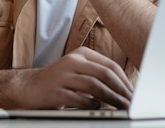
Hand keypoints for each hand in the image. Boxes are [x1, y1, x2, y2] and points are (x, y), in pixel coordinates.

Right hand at [17, 47, 132, 109]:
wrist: (29, 87)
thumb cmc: (60, 82)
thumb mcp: (79, 71)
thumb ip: (99, 76)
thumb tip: (126, 90)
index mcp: (81, 54)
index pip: (110, 65)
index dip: (125, 81)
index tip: (134, 94)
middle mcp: (72, 61)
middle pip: (105, 74)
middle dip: (122, 90)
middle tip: (131, 103)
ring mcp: (62, 75)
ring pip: (94, 86)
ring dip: (111, 99)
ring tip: (121, 108)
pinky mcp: (55, 91)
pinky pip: (79, 99)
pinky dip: (91, 106)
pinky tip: (97, 109)